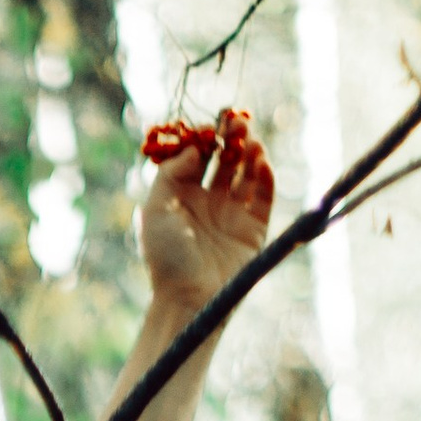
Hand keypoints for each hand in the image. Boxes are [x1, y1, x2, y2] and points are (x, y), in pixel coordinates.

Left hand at [139, 107, 274, 316]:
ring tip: (251, 140)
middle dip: (232, 139)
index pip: (198, 156)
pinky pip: (264, 196)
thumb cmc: (166, 256)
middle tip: (237, 121)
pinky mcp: (254, 229)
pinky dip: (265, 177)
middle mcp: (209, 201)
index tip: (212, 123)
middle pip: (225, 160)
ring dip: (250, 154)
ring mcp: (232, 214)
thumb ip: (171, 173)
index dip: (206, 138)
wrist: (189, 299)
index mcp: (182, 195)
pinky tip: (261, 162)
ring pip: (247, 174)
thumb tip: (194, 148)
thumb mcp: (155, 210)